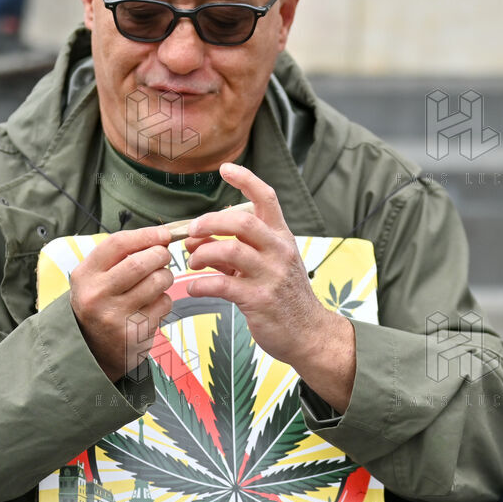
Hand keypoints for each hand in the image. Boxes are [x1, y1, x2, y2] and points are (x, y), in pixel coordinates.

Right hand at [69, 226, 174, 382]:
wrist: (91, 350)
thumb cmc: (99, 305)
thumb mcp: (95, 278)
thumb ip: (120, 256)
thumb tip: (160, 236)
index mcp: (85, 275)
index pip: (118, 244)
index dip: (146, 235)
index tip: (164, 234)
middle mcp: (96, 295)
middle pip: (140, 263)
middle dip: (160, 255)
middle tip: (164, 256)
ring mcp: (115, 316)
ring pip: (156, 283)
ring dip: (166, 276)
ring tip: (159, 279)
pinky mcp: (134, 333)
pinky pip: (163, 304)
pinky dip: (164, 300)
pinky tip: (153, 304)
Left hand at [183, 163, 355, 409]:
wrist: (309, 333)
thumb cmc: (285, 297)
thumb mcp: (270, 266)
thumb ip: (239, 250)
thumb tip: (200, 240)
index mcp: (281, 237)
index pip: (266, 198)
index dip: (245, 180)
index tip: (225, 169)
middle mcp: (278, 251)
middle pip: (241, 222)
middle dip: (209, 223)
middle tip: (192, 232)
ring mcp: (270, 275)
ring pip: (230, 252)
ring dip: (202, 254)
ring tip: (192, 263)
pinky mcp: (259, 300)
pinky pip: (222, 285)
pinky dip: (201, 284)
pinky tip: (193, 288)